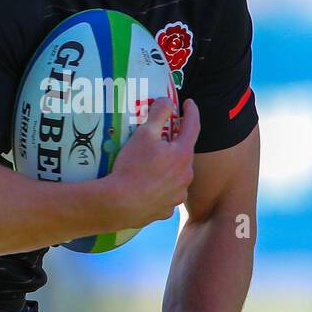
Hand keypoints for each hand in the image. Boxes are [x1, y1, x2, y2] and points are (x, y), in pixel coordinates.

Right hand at [106, 98, 200, 228]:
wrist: (119, 203)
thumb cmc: (133, 166)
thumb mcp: (144, 133)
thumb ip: (158, 114)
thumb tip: (168, 102)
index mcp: (183, 155)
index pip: (193, 127)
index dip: (191, 112)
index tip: (188, 103)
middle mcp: (186, 176)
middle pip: (183, 153)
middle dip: (175, 144)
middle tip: (161, 138)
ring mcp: (177, 195)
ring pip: (176, 175)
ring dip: (169, 168)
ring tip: (151, 165)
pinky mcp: (167, 210)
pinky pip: (167, 193)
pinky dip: (161, 187)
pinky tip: (148, 186)